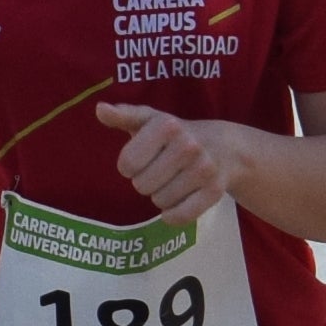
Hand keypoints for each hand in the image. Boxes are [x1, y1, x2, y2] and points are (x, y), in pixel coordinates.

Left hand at [95, 101, 255, 222]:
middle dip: (146, 181)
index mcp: (167, 125)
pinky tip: (179, 201)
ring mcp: (204, 169)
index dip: (129, 165)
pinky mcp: (215, 191)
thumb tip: (100, 109)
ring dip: (161, 196)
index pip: (127, 164)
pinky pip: (180, 216)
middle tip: (160, 170)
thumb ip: (123, 116)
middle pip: (142, 186)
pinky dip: (174, 215)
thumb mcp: (150, 120)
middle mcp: (188, 146)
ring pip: (160, 202)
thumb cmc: (175, 134)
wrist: (224, 147)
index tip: (142, 158)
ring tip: (173, 180)